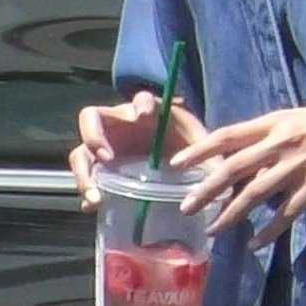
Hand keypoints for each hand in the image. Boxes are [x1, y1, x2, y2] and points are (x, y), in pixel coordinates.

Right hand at [68, 92, 206, 211]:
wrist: (179, 163)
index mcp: (149, 112)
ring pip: (81, 153)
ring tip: (96, 197)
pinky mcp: (101, 169)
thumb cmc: (189, 145)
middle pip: (91, 119)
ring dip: (85, 173)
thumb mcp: (201, 147)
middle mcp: (121, 124)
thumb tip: (224, 176)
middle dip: (94, 136)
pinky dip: (88, 192)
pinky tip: (94, 207)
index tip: (143, 115)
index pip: (141, 98)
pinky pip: (87, 178)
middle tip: (106, 158)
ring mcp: (106, 146)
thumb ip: (210, 156)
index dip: (140, 103)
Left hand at [168, 92, 305, 247]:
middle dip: (206, 190)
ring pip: (255, 194)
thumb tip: (249, 157)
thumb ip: (275, 136)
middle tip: (186, 208)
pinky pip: (286, 214)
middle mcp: (281, 143)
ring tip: (213, 230)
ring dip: (231, 215)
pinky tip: (255, 244)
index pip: (228, 135)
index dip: (200, 150)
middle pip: (233, 168)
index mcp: (276, 122)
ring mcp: (299, 165)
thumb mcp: (301, 119)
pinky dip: (268, 232)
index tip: (176, 164)